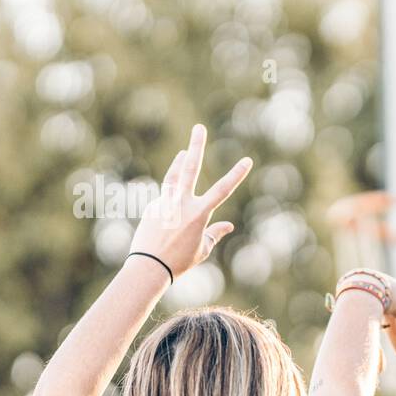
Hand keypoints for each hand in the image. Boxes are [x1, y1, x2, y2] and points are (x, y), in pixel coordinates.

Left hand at [129, 124, 251, 278]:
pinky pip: (166, 202)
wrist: (148, 266)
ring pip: (174, 176)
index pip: (223, 189)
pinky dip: (170, 206)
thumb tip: (228, 225)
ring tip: (184, 152)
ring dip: (180, 162)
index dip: (237, 174)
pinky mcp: (153, 206)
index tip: (247, 160)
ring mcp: (166, 202)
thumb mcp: (202, 249)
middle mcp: (182, 203)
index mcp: (199, 213)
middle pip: (190, 167)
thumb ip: (214, 233)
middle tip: (199, 128)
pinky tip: (167, 222)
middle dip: (196, 146)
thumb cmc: (179, 261)